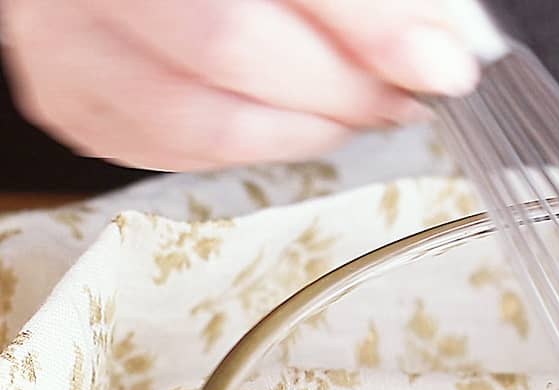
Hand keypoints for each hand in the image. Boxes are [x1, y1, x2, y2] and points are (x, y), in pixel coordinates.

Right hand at [0, 0, 486, 170]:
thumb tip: (444, 41)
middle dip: (346, 86)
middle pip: (233, 46)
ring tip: (361, 110)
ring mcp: (66, 38)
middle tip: (406, 93)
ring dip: (308, 130)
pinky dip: (257, 146)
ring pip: (203, 118)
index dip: (373, 24)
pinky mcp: (69, 97)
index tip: (444, 61)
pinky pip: (173, 149)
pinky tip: (297, 120)